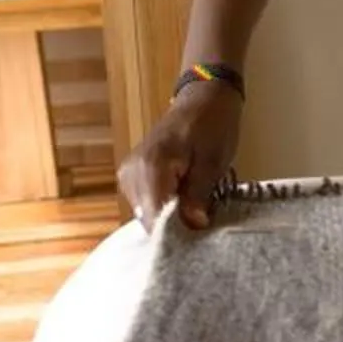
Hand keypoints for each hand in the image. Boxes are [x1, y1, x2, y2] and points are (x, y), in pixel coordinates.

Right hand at [116, 80, 242, 232]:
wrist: (203, 98)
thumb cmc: (213, 125)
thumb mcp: (213, 161)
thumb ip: (199, 195)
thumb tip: (193, 226)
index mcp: (150, 168)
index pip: (154, 219)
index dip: (176, 236)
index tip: (198, 243)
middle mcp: (131, 174)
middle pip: (149, 220)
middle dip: (175, 229)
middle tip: (202, 227)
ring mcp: (128, 175)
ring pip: (147, 215)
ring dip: (171, 219)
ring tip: (197, 213)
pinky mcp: (132, 176)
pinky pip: (147, 204)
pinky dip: (165, 208)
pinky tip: (185, 204)